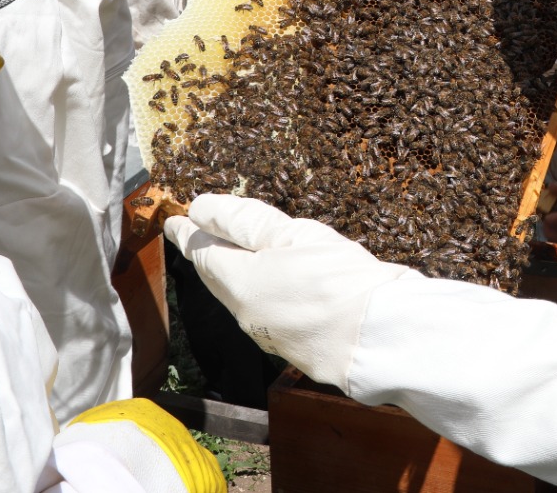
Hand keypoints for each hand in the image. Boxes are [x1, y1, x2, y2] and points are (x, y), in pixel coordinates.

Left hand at [162, 195, 412, 390]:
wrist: (380, 339)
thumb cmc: (340, 280)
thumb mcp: (293, 235)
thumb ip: (245, 222)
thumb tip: (202, 209)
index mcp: (242, 284)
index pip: (203, 254)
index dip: (189, 235)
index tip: (176, 222)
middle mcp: (248, 314)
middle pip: (218, 280)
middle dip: (206, 257)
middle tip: (196, 237)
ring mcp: (271, 335)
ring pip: (241, 299)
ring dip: (232, 276)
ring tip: (232, 256)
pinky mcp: (295, 348)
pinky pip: (266, 315)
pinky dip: (261, 294)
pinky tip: (276, 286)